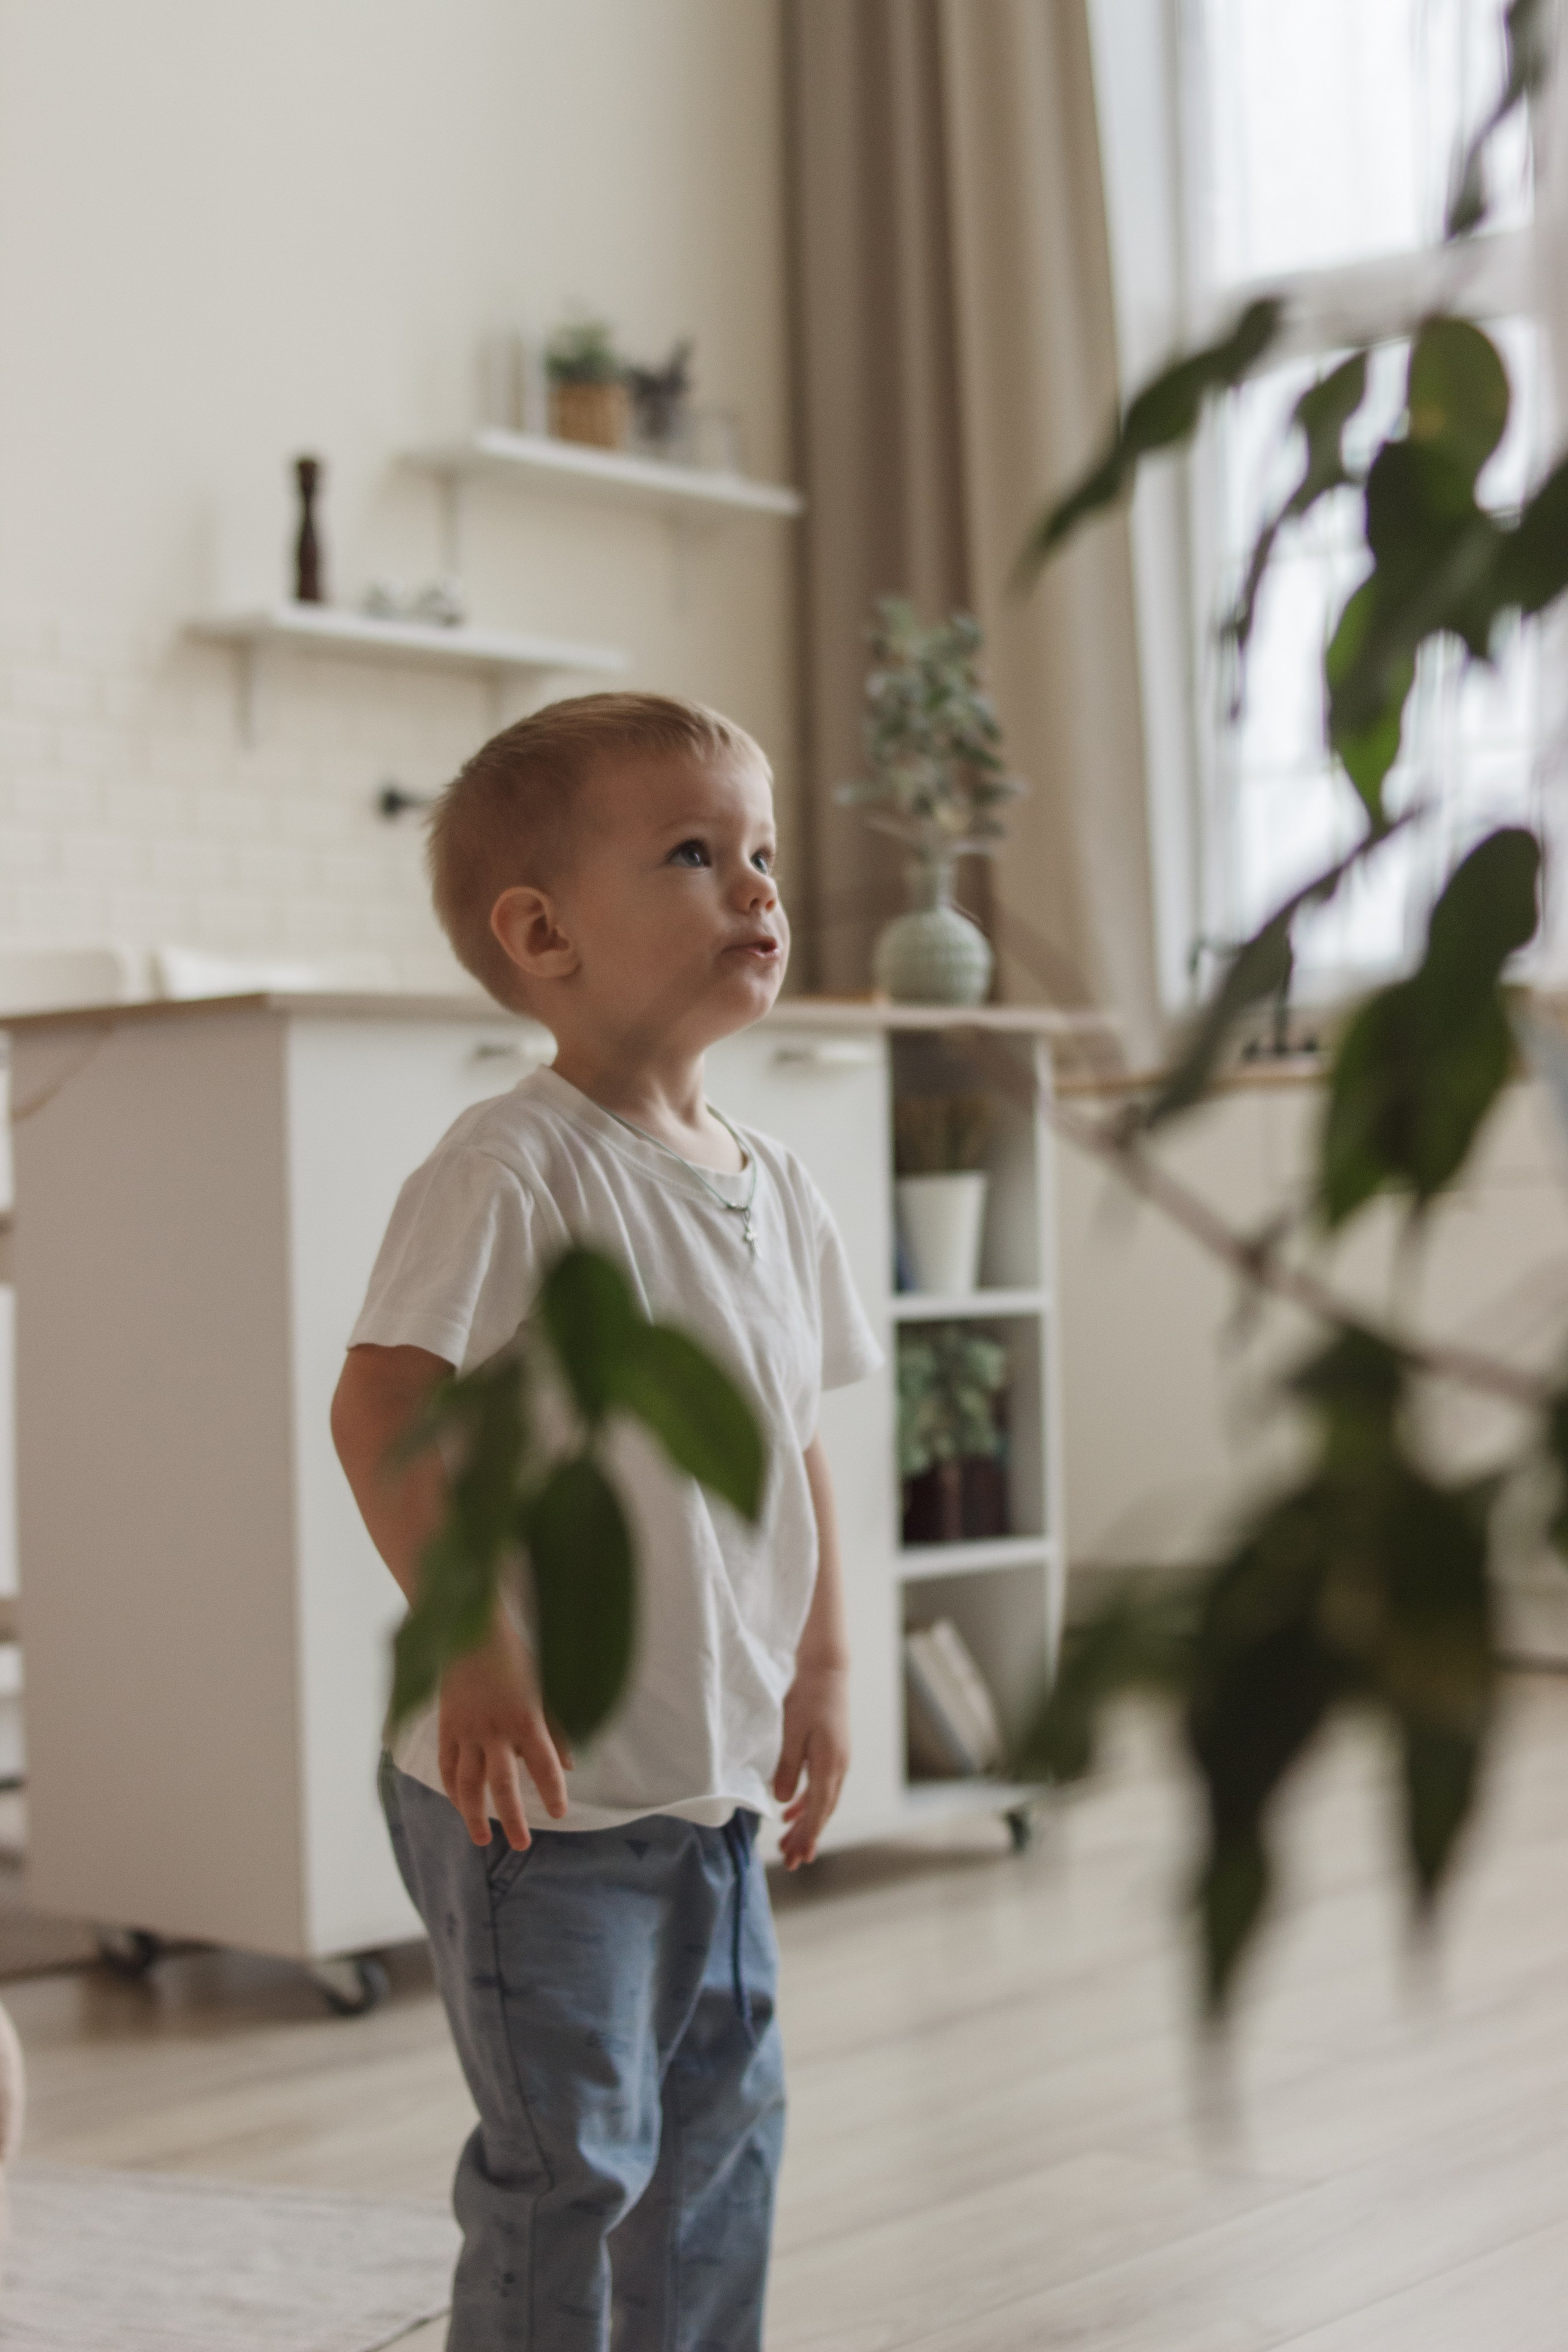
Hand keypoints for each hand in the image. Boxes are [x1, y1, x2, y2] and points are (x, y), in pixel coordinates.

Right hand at [438, 1612, 572, 1850]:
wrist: (471, 1634)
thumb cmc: (516, 1660)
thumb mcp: (545, 1689)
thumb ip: (558, 1729)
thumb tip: (571, 1766)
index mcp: (525, 1719)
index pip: (543, 1766)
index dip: (552, 1792)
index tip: (560, 1814)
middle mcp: (494, 1731)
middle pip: (503, 1785)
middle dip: (512, 1819)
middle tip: (521, 1845)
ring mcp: (466, 1732)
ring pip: (467, 1784)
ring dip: (474, 1815)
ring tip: (482, 1839)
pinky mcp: (446, 1729)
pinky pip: (446, 1768)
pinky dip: (452, 1792)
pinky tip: (460, 1808)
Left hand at [772, 1660, 849, 1868]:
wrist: (827, 1671)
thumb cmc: (807, 1697)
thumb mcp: (791, 1732)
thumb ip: (787, 1767)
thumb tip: (782, 1802)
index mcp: (830, 1765)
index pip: (820, 1810)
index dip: (809, 1835)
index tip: (801, 1857)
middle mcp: (838, 1767)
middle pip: (823, 1812)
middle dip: (806, 1837)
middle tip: (792, 1862)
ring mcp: (837, 1760)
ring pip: (822, 1801)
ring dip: (806, 1824)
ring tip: (789, 1845)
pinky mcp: (832, 1752)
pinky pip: (821, 1787)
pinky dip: (807, 1803)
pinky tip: (791, 1812)